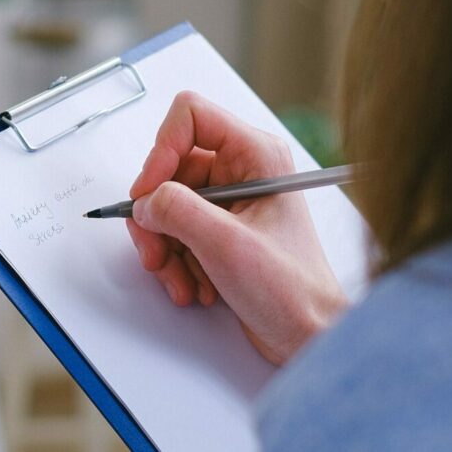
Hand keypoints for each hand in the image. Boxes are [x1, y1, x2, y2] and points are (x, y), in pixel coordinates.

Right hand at [125, 91, 347, 364]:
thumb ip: (178, 211)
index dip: (161, 150)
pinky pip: (174, 230)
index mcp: (256, 154)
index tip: (149, 192)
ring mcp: (228, 200)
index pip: (190, 116)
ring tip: (180, 279)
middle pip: (169, 168)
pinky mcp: (218, 228)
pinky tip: (193, 285)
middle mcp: (241, 169)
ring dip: (165, 246)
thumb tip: (145, 201)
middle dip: (157, 215)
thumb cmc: (292, 290)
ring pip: (165, 204)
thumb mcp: (227, 245)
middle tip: (156, 250)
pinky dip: (174, 260)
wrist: (307, 335)